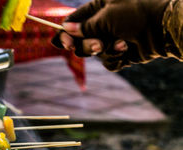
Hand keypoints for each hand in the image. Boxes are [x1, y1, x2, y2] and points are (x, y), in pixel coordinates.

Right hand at [52, 0, 170, 70]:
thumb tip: (66, 29)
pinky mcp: (122, 53)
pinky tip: (126, 50)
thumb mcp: (106, 17)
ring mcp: (113, 38)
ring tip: (121, 45)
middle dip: (88, 45)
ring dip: (105, 51)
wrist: (164, 28)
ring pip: (95, 53)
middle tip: (99, 45)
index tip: (66, 44)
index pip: (74, 21)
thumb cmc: (136, 15)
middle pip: (81, 40)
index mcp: (99, 7)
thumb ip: (84, 26)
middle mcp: (105, 22)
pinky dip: (115, 58)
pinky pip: (108, 61)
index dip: (66, 34)